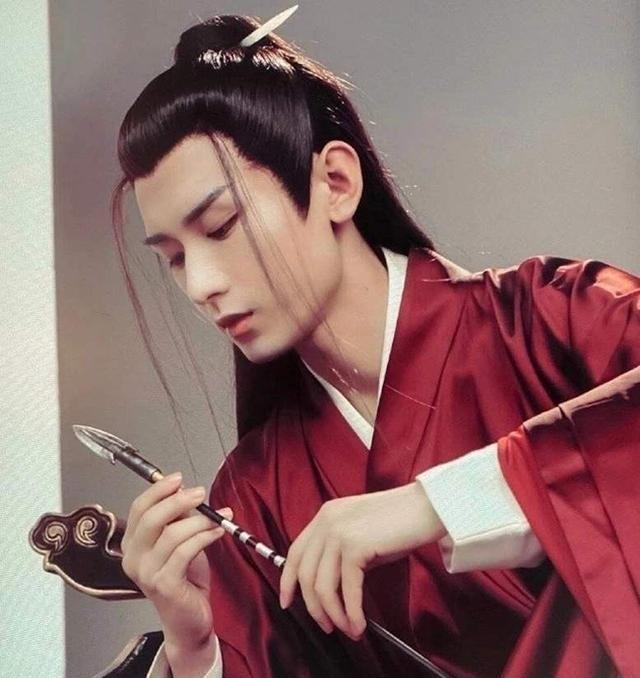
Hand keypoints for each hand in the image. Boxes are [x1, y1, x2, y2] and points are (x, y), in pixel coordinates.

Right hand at [120, 472, 232, 652]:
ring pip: (172, 534)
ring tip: (219, 517)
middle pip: (151, 518)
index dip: (158, 490)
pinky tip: (218, 532)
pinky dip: (204, 536)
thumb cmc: (185, 578)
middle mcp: (133, 558)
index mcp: (132, 544)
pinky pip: (185, 551)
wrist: (188, 619)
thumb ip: (178, 518)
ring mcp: (146, 573)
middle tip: (200, 493)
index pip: (139, 508)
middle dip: (178, 501)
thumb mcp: (180, 541)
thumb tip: (186, 491)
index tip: (178, 478)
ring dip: (200, 520)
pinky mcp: (164, 585)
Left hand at [279, 481, 444, 640]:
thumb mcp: (361, 532)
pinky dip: (351, 613)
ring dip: (333, 615)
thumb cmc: (400, 522)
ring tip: (347, 629)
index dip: (288, 581)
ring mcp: (339, 532)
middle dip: (313, 607)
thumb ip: (341, 551)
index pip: (296, 551)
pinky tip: (359, 624)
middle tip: (327, 626)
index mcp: (326, 515)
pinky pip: (347, 589)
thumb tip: (332, 588)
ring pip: (322, 586)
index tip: (288, 602)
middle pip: (305, 574)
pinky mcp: (356, 545)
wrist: (427, 508)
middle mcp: (327, 521)